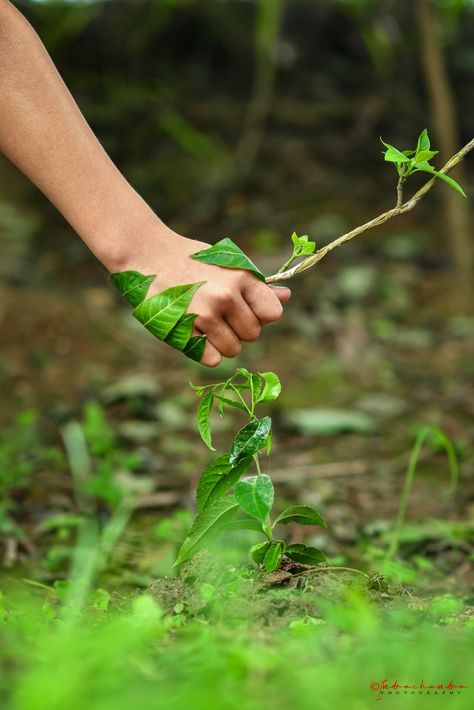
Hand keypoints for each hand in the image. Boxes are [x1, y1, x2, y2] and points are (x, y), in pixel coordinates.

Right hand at [130, 231, 290, 366]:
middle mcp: (226, 296)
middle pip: (253, 335)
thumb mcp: (227, 265)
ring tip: (205, 322)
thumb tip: (287, 296)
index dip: (260, 314)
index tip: (244, 308)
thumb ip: (256, 285)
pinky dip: (204, 351)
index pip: (273, 313)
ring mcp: (205, 316)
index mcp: (242, 278)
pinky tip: (193, 332)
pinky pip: (212, 360)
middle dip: (239, 329)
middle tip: (219, 313)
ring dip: (222, 342)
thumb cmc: (192, 261)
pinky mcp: (185, 332)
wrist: (148, 255)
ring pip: (234, 350)